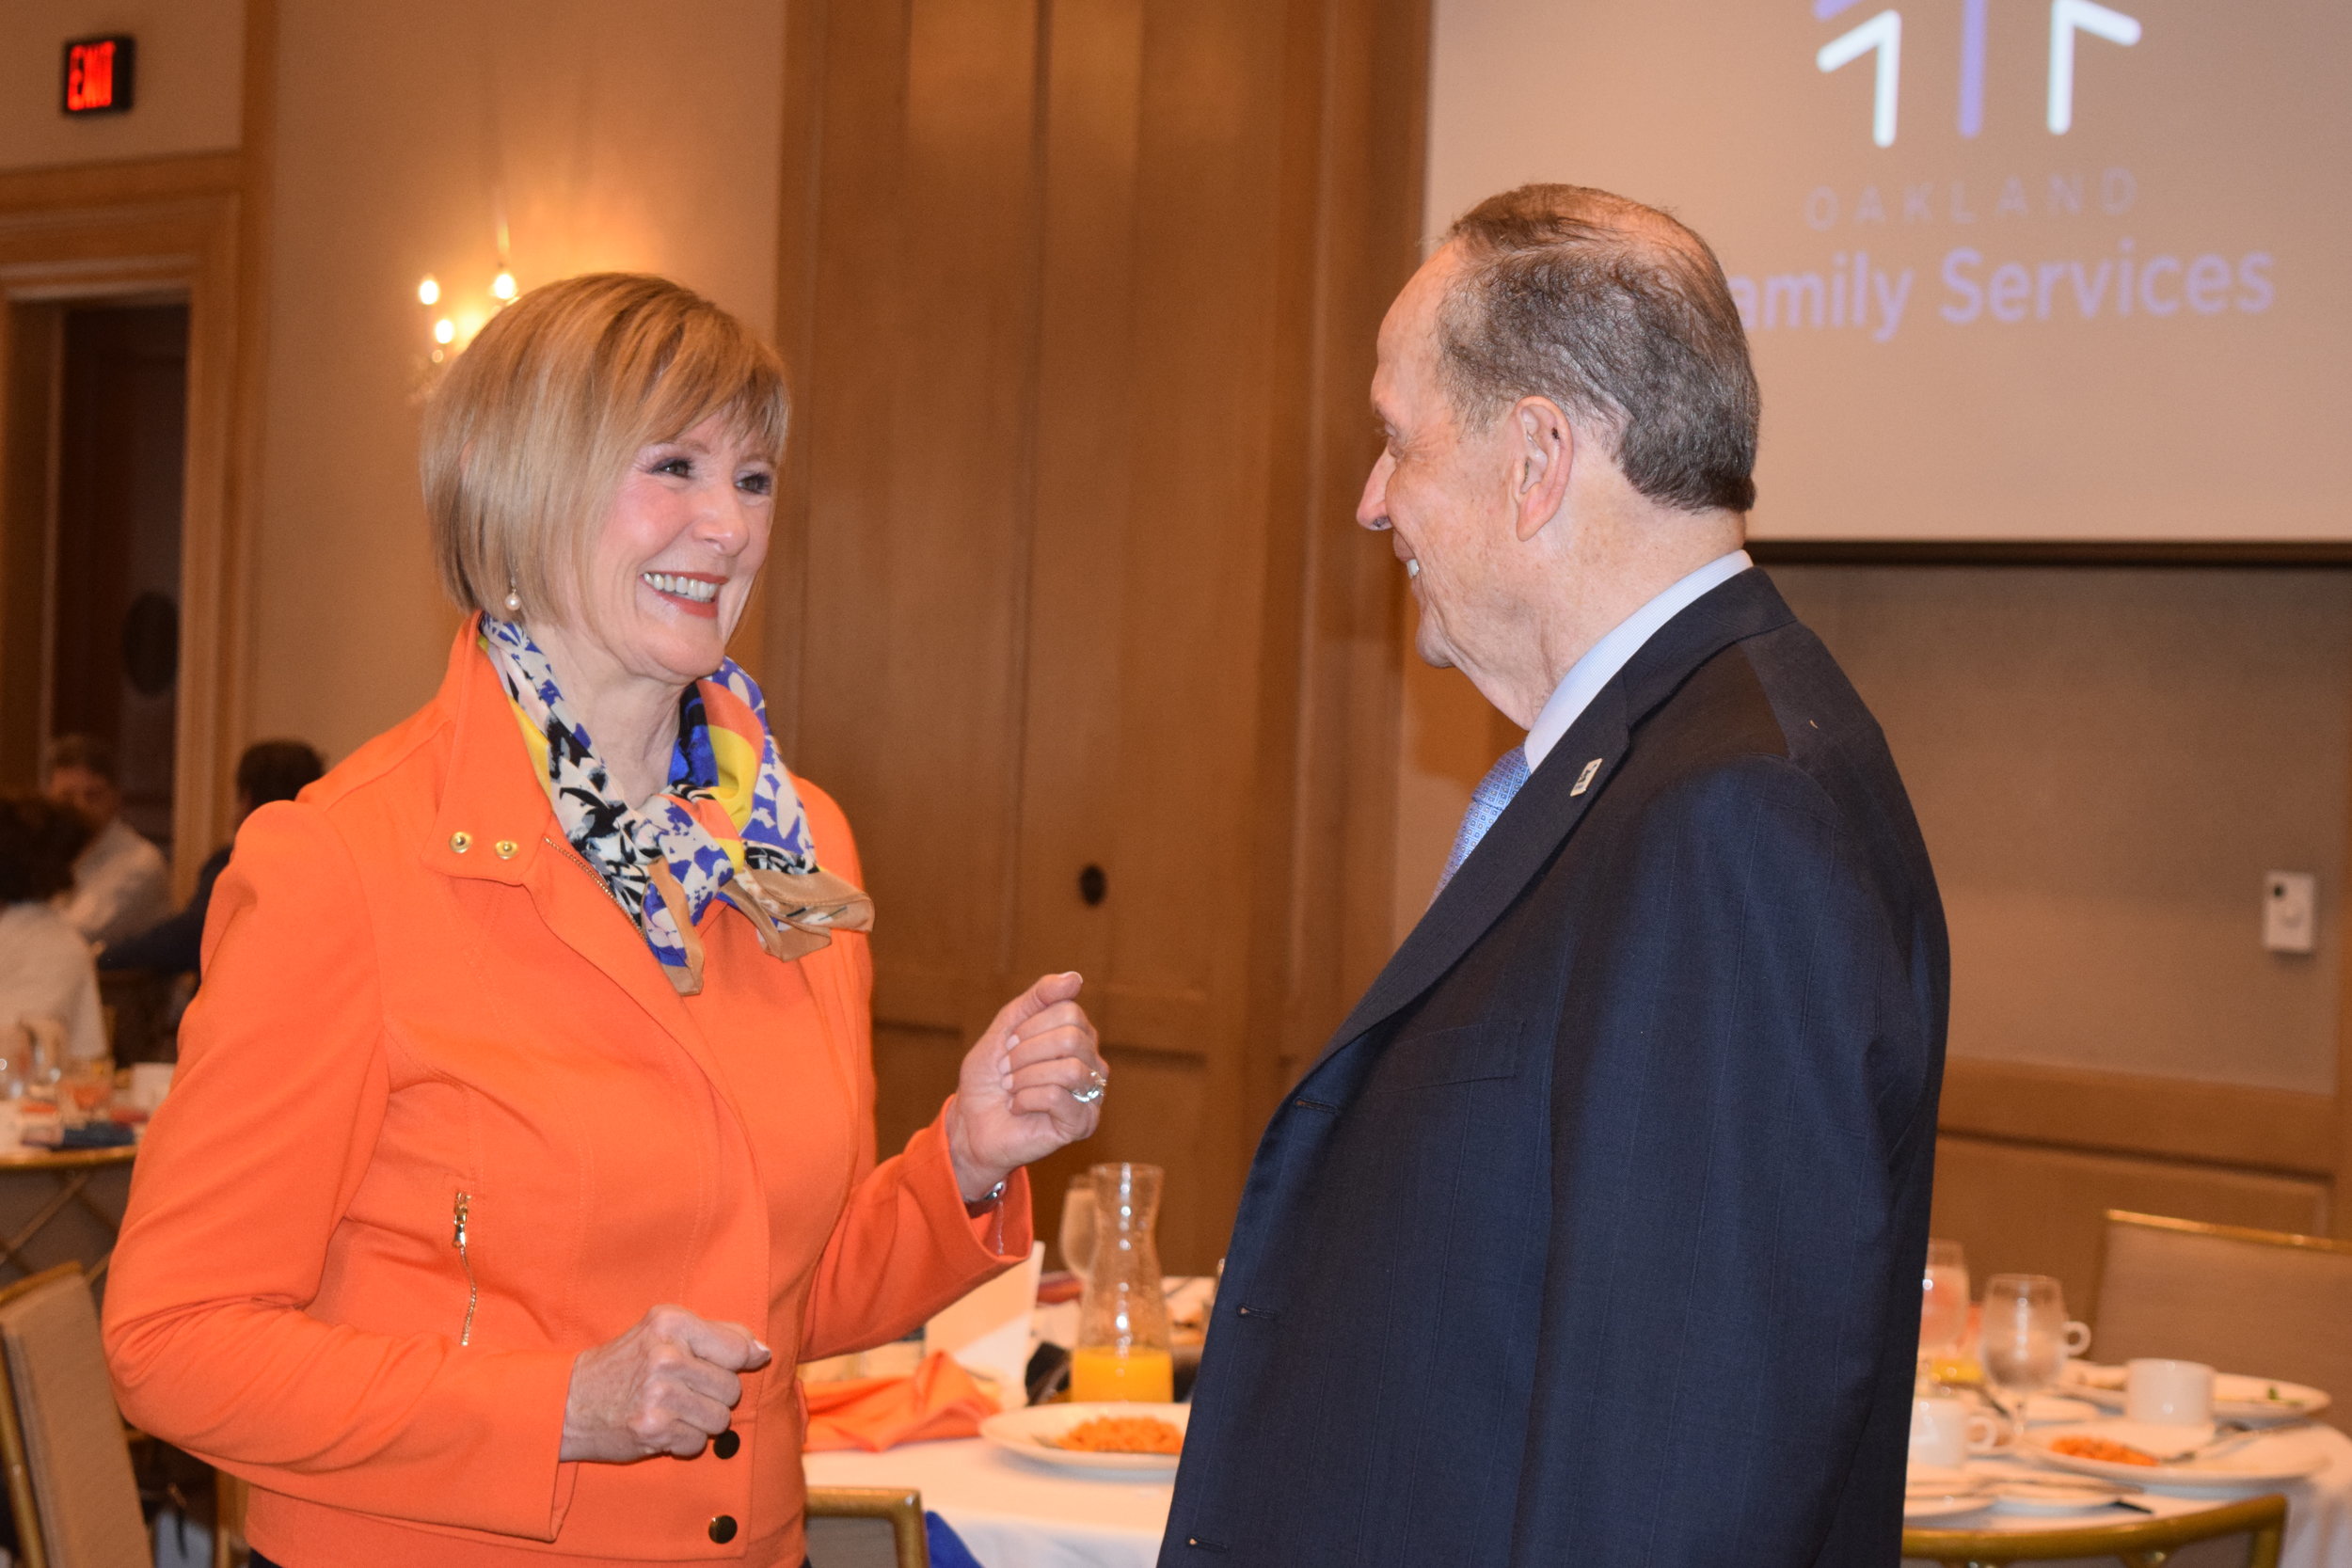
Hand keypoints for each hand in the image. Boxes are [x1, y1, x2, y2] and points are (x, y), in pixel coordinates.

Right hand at [559, 1305, 771, 1461]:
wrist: (568, 1402)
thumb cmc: (625, 1365)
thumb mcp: (663, 1331)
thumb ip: (717, 1335)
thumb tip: (763, 1351)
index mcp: (671, 1322)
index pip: (738, 1349)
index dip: (739, 1363)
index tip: (725, 1367)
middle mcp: (666, 1355)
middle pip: (731, 1389)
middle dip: (714, 1396)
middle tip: (683, 1392)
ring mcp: (659, 1394)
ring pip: (719, 1420)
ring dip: (700, 1422)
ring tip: (671, 1410)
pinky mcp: (653, 1428)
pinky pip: (698, 1443)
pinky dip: (684, 1441)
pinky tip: (661, 1427)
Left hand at [946, 972, 1105, 1201]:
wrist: (971, 1125)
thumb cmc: (990, 1078)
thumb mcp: (1005, 1027)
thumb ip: (1038, 999)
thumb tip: (1075, 978)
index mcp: (1078, 1036)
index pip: (1068, 1011)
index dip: (1029, 1027)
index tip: (1008, 1045)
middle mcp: (1092, 1062)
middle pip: (1072, 1037)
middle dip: (1026, 1052)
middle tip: (1007, 1070)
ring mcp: (1091, 1094)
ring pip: (1070, 1069)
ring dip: (1025, 1077)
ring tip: (1011, 1089)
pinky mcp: (1082, 1124)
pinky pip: (1058, 1097)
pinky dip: (1026, 1099)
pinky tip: (1017, 1107)